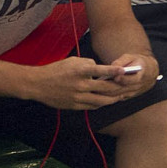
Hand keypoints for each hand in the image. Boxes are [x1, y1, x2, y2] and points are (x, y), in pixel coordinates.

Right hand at [27, 54, 155, 109]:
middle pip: (105, 88)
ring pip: (101, 100)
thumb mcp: (73, 61)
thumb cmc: (56, 70)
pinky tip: (107, 101)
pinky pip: (92, 106)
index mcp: (80, 71)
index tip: (124, 71)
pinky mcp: (74, 105)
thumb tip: (101, 71)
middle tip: (128, 87)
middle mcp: (80, 85)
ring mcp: (78, 97)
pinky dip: (101, 103)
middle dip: (118, 88)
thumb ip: (88, 64)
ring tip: (121, 96)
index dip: (114, 72)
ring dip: (113, 99)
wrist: (38, 84)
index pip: (101, 71)